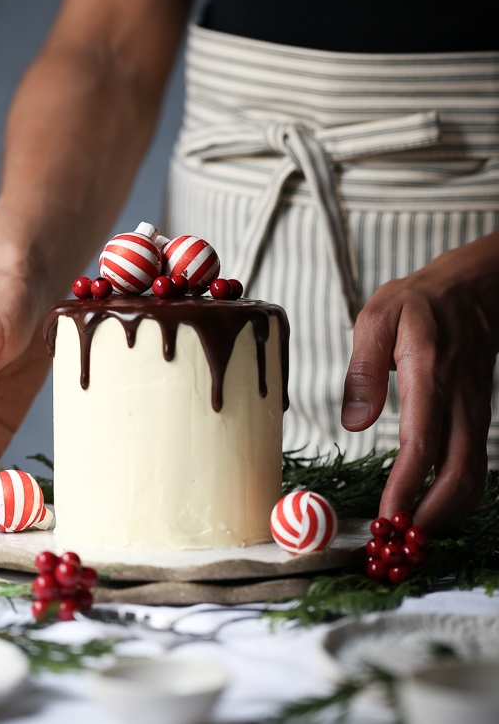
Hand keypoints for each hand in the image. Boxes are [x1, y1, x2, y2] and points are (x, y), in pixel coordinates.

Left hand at [341, 232, 498, 531]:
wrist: (475, 290)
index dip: (406, 486)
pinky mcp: (477, 417)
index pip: (423, 444)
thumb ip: (364, 368)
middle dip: (433, 516)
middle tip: (401, 543)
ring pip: (474, 477)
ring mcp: (475, 412)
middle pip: (460, 474)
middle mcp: (461, 401)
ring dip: (448, 513)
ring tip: (413, 535)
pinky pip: (475, 465)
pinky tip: (431, 507)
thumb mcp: (378, 316)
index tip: (387, 518)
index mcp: (431, 376)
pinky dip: (456, 495)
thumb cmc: (420, 302)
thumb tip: (354, 423)